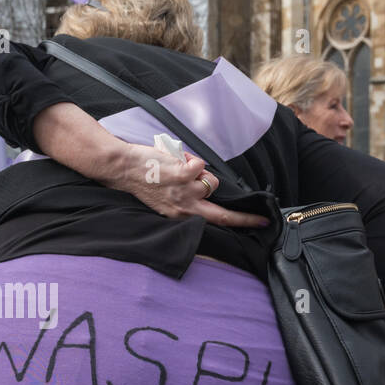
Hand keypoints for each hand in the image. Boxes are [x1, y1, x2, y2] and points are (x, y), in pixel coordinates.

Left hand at [110, 145, 269, 228]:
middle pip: (221, 216)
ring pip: (210, 183)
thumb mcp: (165, 198)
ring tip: (181, 168)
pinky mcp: (180, 175)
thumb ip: (186, 199)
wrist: (123, 168)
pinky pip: (200, 166)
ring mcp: (183, 192)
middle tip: (261, 218)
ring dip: (201, 173)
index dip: (237, 224)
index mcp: (179, 215)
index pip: (215, 223)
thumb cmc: (143, 180)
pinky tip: (176, 160)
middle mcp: (183, 208)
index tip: (256, 224)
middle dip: (244, 218)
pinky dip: (191, 160)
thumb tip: (207, 189)